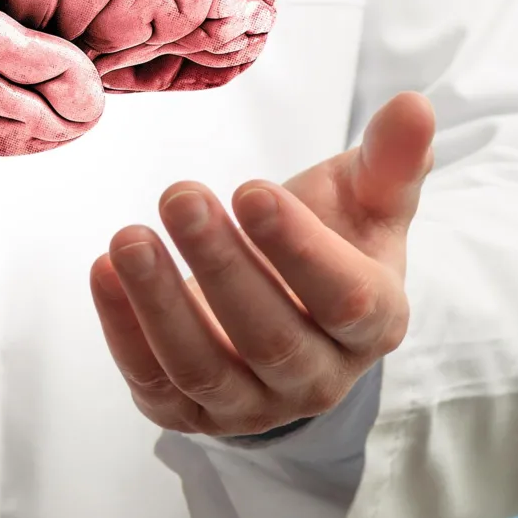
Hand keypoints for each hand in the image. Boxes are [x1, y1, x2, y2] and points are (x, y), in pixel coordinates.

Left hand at [90, 92, 434, 436]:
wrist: (281, 305)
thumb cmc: (326, 242)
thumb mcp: (363, 200)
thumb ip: (389, 159)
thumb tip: (414, 104)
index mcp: (374, 325)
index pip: (346, 301)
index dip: (298, 250)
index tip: (249, 189)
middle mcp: (318, 378)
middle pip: (270, 338)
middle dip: (220, 265)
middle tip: (179, 195)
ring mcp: (252, 405)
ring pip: (204, 369)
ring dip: (161, 303)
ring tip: (128, 237)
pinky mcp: (190, 414)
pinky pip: (153, 383)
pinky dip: (123, 329)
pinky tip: (104, 269)